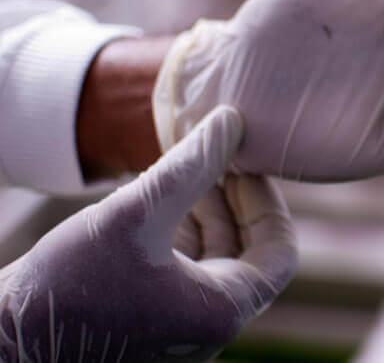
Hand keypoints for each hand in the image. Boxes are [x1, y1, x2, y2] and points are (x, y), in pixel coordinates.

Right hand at [0, 106, 296, 361]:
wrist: (1, 340)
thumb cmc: (66, 286)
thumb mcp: (136, 213)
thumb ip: (191, 165)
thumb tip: (233, 121)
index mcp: (220, 313)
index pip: (279, 253)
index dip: (267, 202)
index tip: (244, 164)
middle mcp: (207, 325)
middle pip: (248, 253)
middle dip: (234, 201)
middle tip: (217, 156)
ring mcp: (180, 324)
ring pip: (216, 258)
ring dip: (207, 211)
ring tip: (188, 167)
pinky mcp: (152, 316)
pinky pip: (185, 268)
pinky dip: (181, 230)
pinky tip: (161, 195)